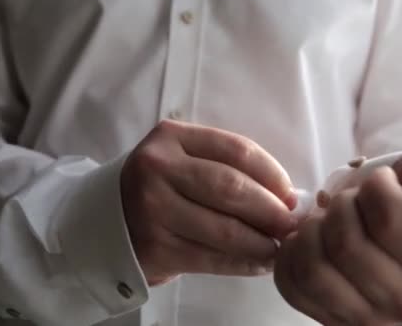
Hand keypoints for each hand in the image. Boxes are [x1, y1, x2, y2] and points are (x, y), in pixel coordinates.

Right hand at [121, 120, 297, 284]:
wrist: (109, 218)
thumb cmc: (160, 186)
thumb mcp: (183, 159)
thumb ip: (225, 167)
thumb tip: (286, 197)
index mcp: (171, 137)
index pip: (236, 149)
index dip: (273, 173)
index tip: (290, 193)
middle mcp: (158, 168)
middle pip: (231, 188)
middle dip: (271, 209)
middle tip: (292, 224)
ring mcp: (154, 209)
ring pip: (224, 228)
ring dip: (262, 241)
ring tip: (280, 247)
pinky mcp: (155, 247)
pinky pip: (212, 258)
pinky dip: (243, 263)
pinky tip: (260, 263)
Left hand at [274, 151, 401, 324]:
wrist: (389, 224)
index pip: (387, 220)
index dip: (374, 187)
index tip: (381, 182)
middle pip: (345, 244)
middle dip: (339, 206)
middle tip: (350, 201)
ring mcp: (368, 318)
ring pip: (313, 268)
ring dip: (311, 230)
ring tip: (328, 220)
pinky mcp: (330, 320)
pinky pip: (290, 283)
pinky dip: (291, 252)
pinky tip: (311, 239)